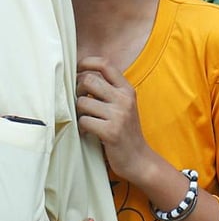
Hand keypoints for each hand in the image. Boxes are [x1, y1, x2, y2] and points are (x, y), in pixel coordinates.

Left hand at [76, 56, 152, 181]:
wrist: (138, 158)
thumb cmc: (125, 130)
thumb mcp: (123, 106)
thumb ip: (108, 90)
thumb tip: (81, 76)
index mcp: (127, 90)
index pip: (105, 65)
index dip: (87, 63)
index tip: (77, 69)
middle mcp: (124, 99)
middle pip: (89, 80)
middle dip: (77, 90)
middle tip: (80, 101)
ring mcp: (119, 115)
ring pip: (82, 102)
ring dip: (79, 112)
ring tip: (86, 120)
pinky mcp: (111, 131)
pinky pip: (83, 121)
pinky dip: (82, 128)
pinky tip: (88, 132)